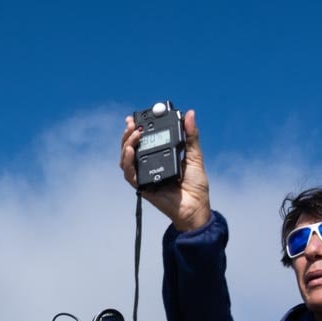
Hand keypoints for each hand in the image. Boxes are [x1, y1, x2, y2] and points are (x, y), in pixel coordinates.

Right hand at [121, 107, 210, 231]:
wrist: (196, 206)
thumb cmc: (195, 184)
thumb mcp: (194, 155)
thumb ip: (190, 135)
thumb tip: (191, 114)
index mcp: (159, 156)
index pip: (143, 141)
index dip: (135, 130)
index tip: (133, 118)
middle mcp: (149, 166)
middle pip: (130, 148)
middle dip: (128, 135)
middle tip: (132, 124)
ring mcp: (144, 176)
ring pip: (126, 160)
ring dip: (126, 145)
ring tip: (134, 135)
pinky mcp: (143, 187)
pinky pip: (130, 174)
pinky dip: (128, 162)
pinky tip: (131, 152)